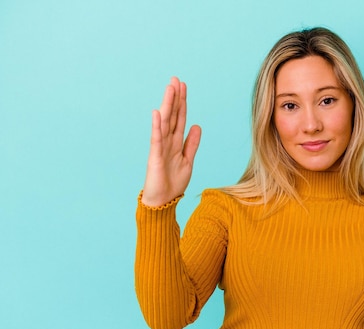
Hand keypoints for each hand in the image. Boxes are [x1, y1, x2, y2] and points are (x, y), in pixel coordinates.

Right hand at [141, 77, 201, 206]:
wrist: (163, 201)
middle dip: (175, 98)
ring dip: (167, 106)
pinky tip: (157, 113)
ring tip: (169, 89)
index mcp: (176, 142)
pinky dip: (157, 127)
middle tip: (176, 80)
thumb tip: (196, 126)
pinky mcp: (155, 158)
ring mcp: (160, 149)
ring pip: (164, 123)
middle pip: (172, 116)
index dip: (182, 103)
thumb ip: (191, 144)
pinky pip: (156, 140)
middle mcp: (167, 142)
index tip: (184, 86)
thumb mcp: (188, 160)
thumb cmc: (173, 182)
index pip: (180, 118)